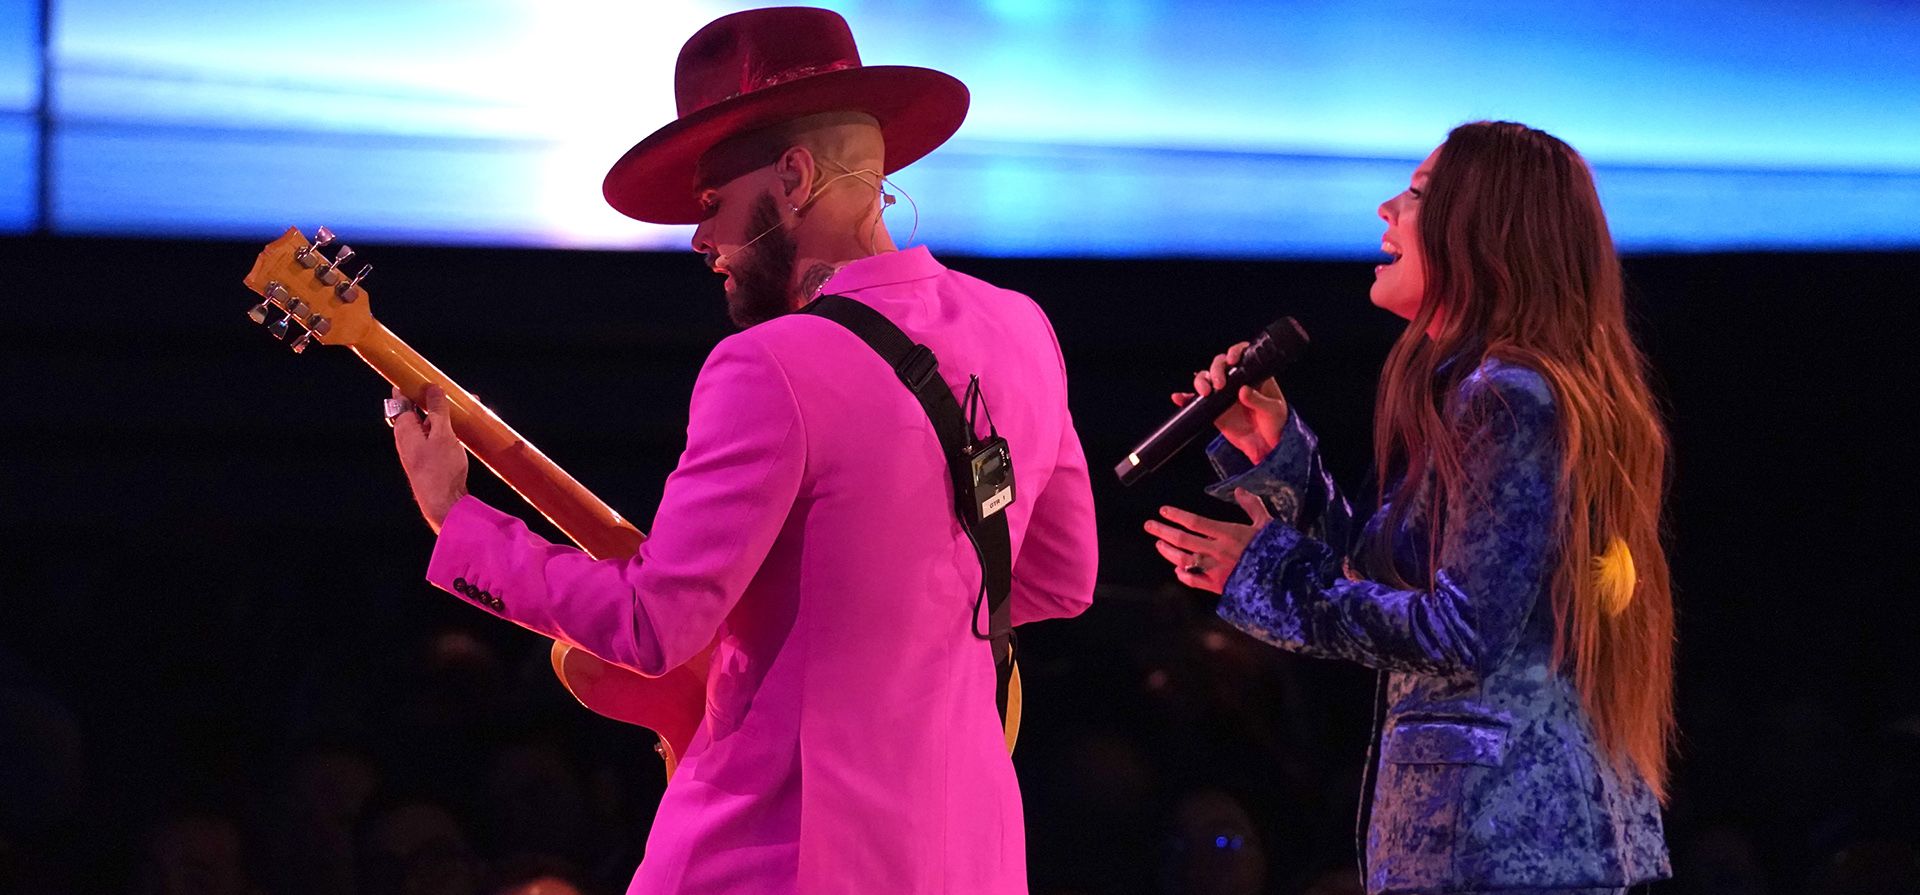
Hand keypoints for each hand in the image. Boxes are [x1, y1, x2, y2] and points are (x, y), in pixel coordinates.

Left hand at [391, 384, 467, 531]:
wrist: (443, 504)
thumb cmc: (440, 470)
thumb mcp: (443, 434)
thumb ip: (438, 410)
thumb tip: (433, 388)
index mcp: (404, 428)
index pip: (401, 398)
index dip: (411, 384)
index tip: (422, 373)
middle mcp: (407, 437)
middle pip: (417, 409)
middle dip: (434, 397)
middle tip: (452, 390)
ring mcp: (418, 449)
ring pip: (429, 423)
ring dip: (445, 413)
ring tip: (465, 406)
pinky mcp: (429, 458)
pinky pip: (436, 435)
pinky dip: (448, 427)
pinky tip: (464, 427)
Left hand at [1145, 489, 1272, 592]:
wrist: (1284, 580)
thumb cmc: (1276, 549)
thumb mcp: (1267, 523)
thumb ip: (1252, 506)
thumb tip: (1240, 490)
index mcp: (1228, 533)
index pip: (1195, 522)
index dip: (1177, 516)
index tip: (1163, 511)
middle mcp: (1218, 551)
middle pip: (1183, 539)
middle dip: (1163, 531)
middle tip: (1149, 525)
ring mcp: (1216, 570)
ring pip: (1184, 560)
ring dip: (1169, 552)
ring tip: (1159, 544)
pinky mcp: (1218, 587)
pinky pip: (1195, 581)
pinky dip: (1183, 575)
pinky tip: (1177, 570)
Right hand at [1170, 341, 1288, 464]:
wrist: (1265, 446)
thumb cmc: (1275, 424)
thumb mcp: (1273, 411)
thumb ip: (1259, 400)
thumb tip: (1243, 390)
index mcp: (1254, 375)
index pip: (1242, 355)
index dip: (1235, 352)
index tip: (1232, 360)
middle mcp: (1236, 380)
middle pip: (1219, 364)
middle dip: (1215, 370)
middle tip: (1219, 385)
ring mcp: (1223, 393)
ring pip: (1205, 378)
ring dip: (1201, 381)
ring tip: (1204, 392)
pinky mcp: (1213, 408)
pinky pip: (1196, 400)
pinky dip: (1186, 398)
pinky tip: (1179, 398)